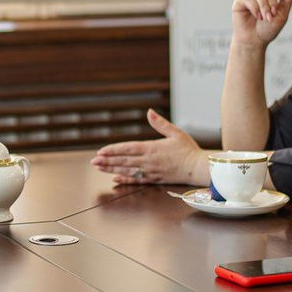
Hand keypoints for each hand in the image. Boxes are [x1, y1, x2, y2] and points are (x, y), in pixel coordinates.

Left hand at [90, 109, 206, 184]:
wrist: (198, 168)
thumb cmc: (188, 150)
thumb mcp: (175, 133)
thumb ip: (160, 123)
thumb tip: (149, 112)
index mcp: (152, 148)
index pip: (128, 149)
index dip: (113, 150)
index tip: (101, 151)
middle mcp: (149, 161)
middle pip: (124, 161)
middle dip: (107, 160)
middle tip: (93, 161)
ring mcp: (151, 171)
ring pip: (127, 171)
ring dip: (112, 169)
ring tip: (99, 168)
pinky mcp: (155, 179)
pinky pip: (137, 180)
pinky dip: (125, 180)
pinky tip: (115, 179)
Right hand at [230, 0, 291, 47]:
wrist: (254, 41)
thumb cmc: (268, 30)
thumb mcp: (282, 16)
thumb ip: (287, 1)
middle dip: (271, 1)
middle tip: (271, 15)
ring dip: (264, 7)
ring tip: (263, 18)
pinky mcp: (240, 1)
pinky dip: (255, 9)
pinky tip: (254, 16)